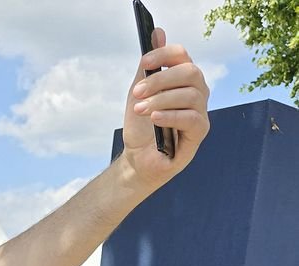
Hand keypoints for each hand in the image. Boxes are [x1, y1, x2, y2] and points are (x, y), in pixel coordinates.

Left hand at [121, 29, 209, 189]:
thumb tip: (158, 32)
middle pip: (189, 72)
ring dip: (161, 99)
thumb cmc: (141, 128)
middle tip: (138, 92)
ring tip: (141, 110)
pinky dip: (171, 115)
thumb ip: (147, 66)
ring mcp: (200, 111)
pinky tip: (155, 118)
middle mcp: (196, 92)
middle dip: (160, 79)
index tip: (145, 61)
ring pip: (190, 94)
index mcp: (182, 79)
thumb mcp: (139, 94)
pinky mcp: (200, 132)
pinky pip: (192, 118)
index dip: (164, 54)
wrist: (137, 160)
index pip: (182, 56)